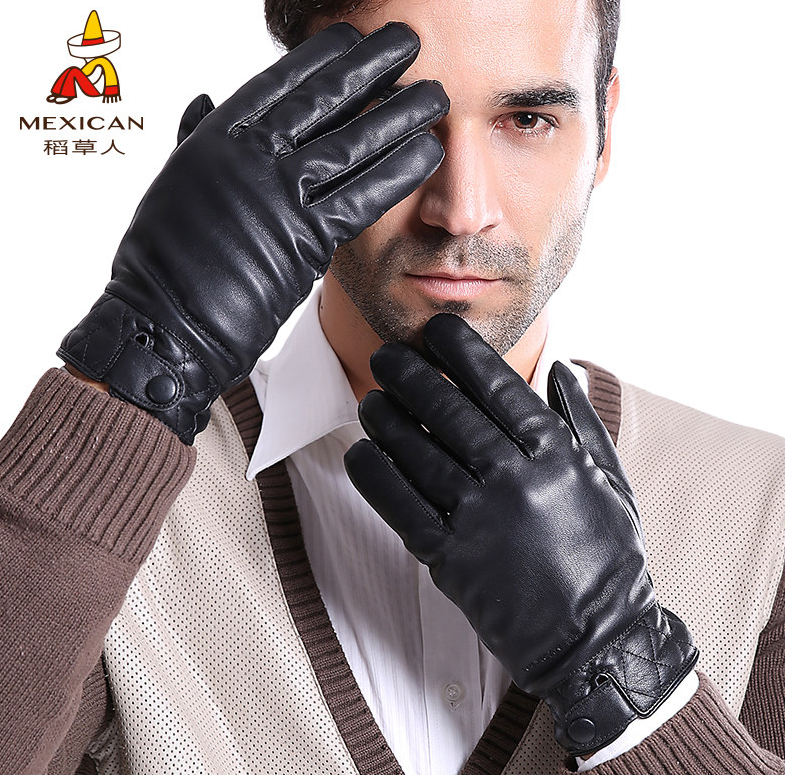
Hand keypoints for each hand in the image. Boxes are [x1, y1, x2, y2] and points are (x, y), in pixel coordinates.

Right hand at [58, 22, 447, 442]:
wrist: (163, 324)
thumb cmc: (163, 264)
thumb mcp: (174, 185)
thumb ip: (197, 140)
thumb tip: (204, 99)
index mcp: (215, 138)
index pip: (278, 84)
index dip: (321, 59)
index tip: (352, 40)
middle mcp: (249, 156)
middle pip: (323, 101)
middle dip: (371, 67)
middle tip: (407, 42)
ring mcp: (278, 194)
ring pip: (351, 144)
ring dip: (399, 116)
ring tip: (435, 95)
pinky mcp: (305, 238)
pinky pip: (362, 198)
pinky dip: (398, 173)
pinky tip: (428, 153)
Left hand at [344, 314, 697, 755]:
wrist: (597, 641)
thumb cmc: (607, 558)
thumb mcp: (610, 482)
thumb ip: (582, 420)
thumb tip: (563, 367)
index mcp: (555, 455)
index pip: (498, 386)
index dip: (460, 351)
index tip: (435, 329)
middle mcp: (514, 479)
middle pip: (448, 412)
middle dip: (409, 375)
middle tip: (386, 356)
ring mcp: (479, 520)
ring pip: (417, 454)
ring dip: (386, 420)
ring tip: (370, 400)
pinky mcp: (451, 559)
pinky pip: (401, 508)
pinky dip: (375, 476)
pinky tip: (361, 452)